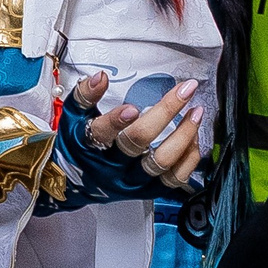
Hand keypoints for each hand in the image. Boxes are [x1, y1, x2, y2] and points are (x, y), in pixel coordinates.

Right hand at [70, 70, 203, 190]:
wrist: (74, 184)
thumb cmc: (77, 148)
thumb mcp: (72, 118)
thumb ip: (85, 95)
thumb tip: (100, 77)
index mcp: (91, 145)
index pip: (101, 133)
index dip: (115, 121)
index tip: (131, 108)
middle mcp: (113, 165)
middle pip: (139, 141)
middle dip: (165, 112)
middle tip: (185, 91)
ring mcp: (133, 179)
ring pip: (163, 161)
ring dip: (184, 135)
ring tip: (196, 113)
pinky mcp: (148, 189)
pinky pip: (176, 178)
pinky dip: (189, 158)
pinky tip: (193, 139)